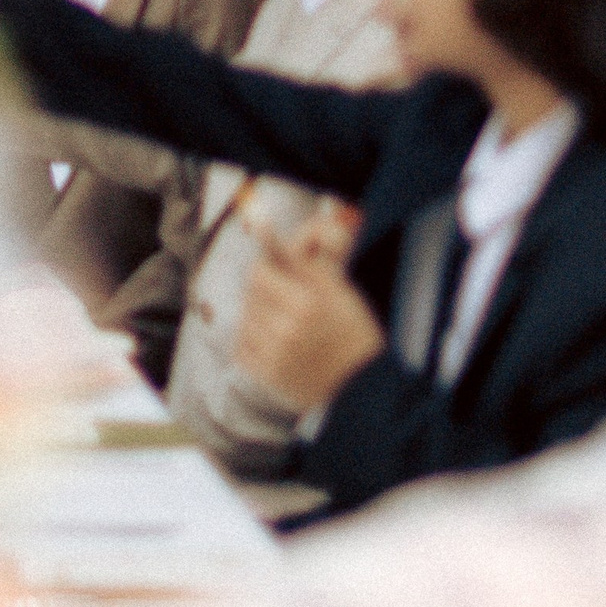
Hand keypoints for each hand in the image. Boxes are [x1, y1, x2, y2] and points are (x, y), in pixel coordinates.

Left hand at [235, 201, 381, 413]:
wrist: (363, 389)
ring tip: (285, 323)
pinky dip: (254, 340)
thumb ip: (310, 257)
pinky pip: (243, 345)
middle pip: (251, 292)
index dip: (263, 265)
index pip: (260, 271)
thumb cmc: (354, 334)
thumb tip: (300, 217)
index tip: (263, 256)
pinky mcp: (266, 375)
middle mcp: (288, 328)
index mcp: (308, 303)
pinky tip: (277, 344)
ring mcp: (275, 354)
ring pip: (246, 317)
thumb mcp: (340, 291)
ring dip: (259, 314)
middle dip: (265, 288)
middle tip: (284, 296)